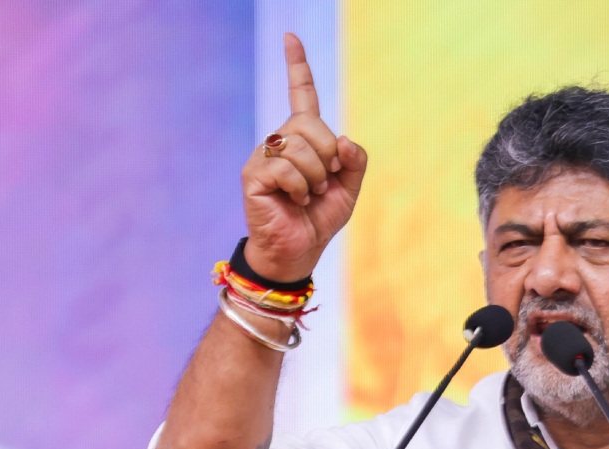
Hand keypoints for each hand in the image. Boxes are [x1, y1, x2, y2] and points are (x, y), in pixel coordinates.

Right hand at [240, 33, 368, 281]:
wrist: (298, 252)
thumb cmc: (319, 219)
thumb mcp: (349, 189)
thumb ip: (355, 162)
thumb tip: (344, 140)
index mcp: (304, 139)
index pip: (302, 95)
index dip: (297, 66)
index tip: (290, 36)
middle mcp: (281, 140)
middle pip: (313, 126)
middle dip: (328, 158)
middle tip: (322, 184)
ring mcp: (264, 155)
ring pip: (301, 147)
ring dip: (315, 178)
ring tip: (307, 196)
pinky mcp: (253, 173)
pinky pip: (286, 167)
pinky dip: (300, 188)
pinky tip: (294, 201)